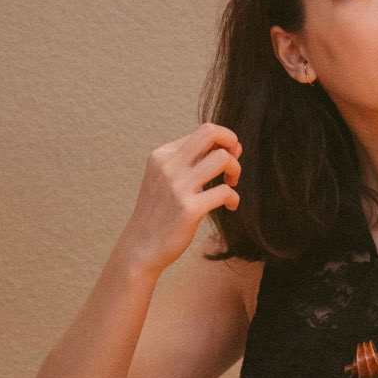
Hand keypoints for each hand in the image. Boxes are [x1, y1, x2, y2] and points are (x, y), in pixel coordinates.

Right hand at [119, 123, 242, 273]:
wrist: (141, 246)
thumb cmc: (160, 212)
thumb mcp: (167, 179)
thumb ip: (194, 161)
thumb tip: (233, 147)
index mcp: (162, 155)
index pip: (203, 132)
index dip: (222, 142)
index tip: (227, 159)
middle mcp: (168, 166)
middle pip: (211, 132)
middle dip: (231, 142)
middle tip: (231, 165)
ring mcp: (177, 186)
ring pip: (222, 158)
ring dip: (235, 170)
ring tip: (231, 185)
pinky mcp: (189, 208)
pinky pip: (225, 191)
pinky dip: (234, 198)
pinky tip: (230, 206)